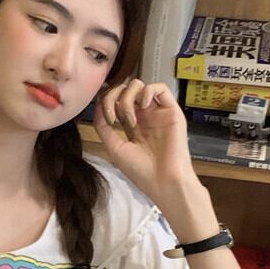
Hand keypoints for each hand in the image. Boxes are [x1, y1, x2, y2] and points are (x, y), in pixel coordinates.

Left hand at [94, 79, 196, 205]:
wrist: (163, 182)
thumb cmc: (141, 171)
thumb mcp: (114, 148)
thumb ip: (103, 126)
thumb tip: (97, 104)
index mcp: (132, 124)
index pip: (115, 100)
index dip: (106, 101)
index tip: (105, 116)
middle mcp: (145, 115)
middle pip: (125, 90)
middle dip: (113, 97)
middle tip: (113, 117)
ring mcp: (158, 112)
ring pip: (139, 86)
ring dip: (128, 97)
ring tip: (130, 119)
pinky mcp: (172, 111)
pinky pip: (160, 88)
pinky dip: (147, 91)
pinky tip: (143, 106)